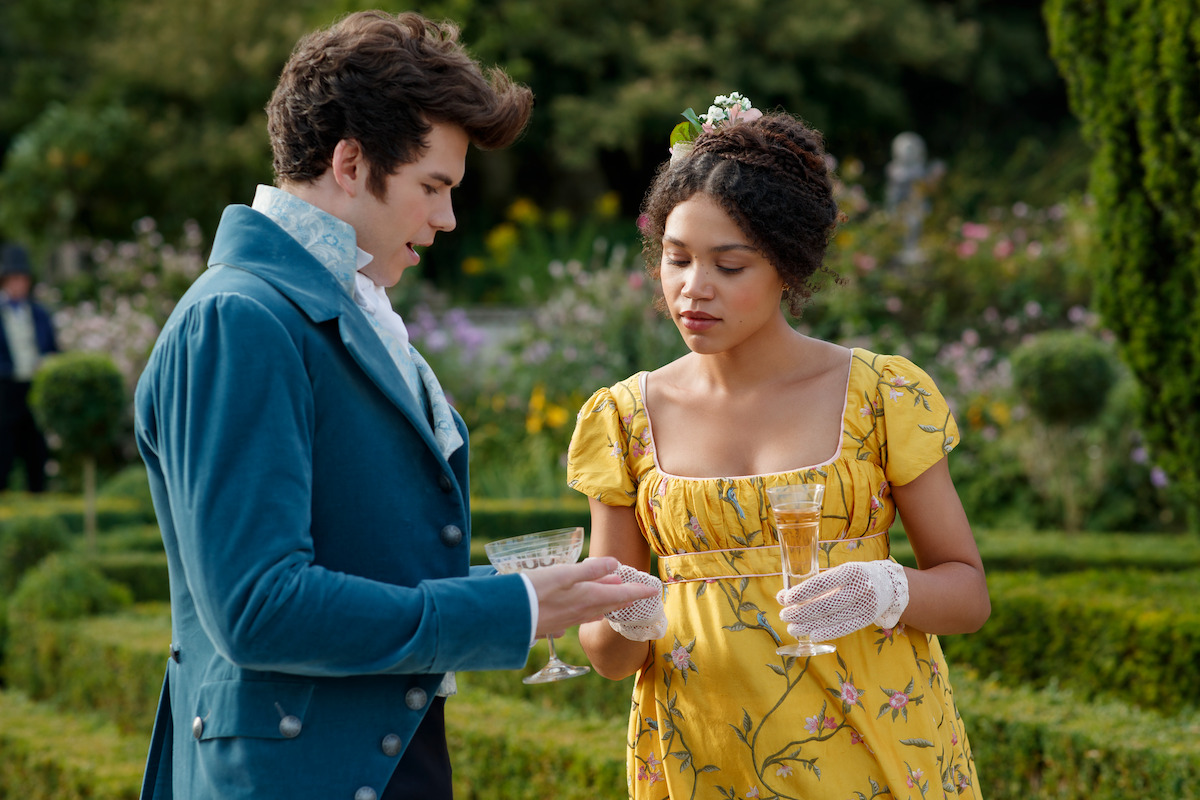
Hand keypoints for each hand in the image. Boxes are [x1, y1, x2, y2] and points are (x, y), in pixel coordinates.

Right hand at [525, 557, 658, 638]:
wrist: (507, 616)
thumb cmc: (535, 590)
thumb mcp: (564, 573)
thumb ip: (590, 569)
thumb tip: (615, 564)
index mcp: (587, 598)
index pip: (620, 595)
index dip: (638, 591)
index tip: (654, 591)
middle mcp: (580, 612)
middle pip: (608, 604)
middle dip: (624, 597)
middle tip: (637, 592)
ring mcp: (566, 621)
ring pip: (593, 612)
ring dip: (606, 604)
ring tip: (613, 599)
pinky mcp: (552, 625)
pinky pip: (576, 618)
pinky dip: (585, 612)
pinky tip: (581, 612)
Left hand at [776, 560, 908, 641]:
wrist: (889, 584)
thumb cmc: (855, 576)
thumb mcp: (840, 571)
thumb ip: (818, 584)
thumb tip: (785, 596)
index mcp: (851, 571)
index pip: (822, 582)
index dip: (802, 592)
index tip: (784, 598)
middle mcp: (861, 588)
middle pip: (825, 604)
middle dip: (801, 612)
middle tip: (784, 615)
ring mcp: (866, 605)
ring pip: (832, 619)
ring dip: (808, 625)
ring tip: (792, 628)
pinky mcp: (868, 619)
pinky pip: (845, 628)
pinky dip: (827, 633)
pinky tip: (812, 635)